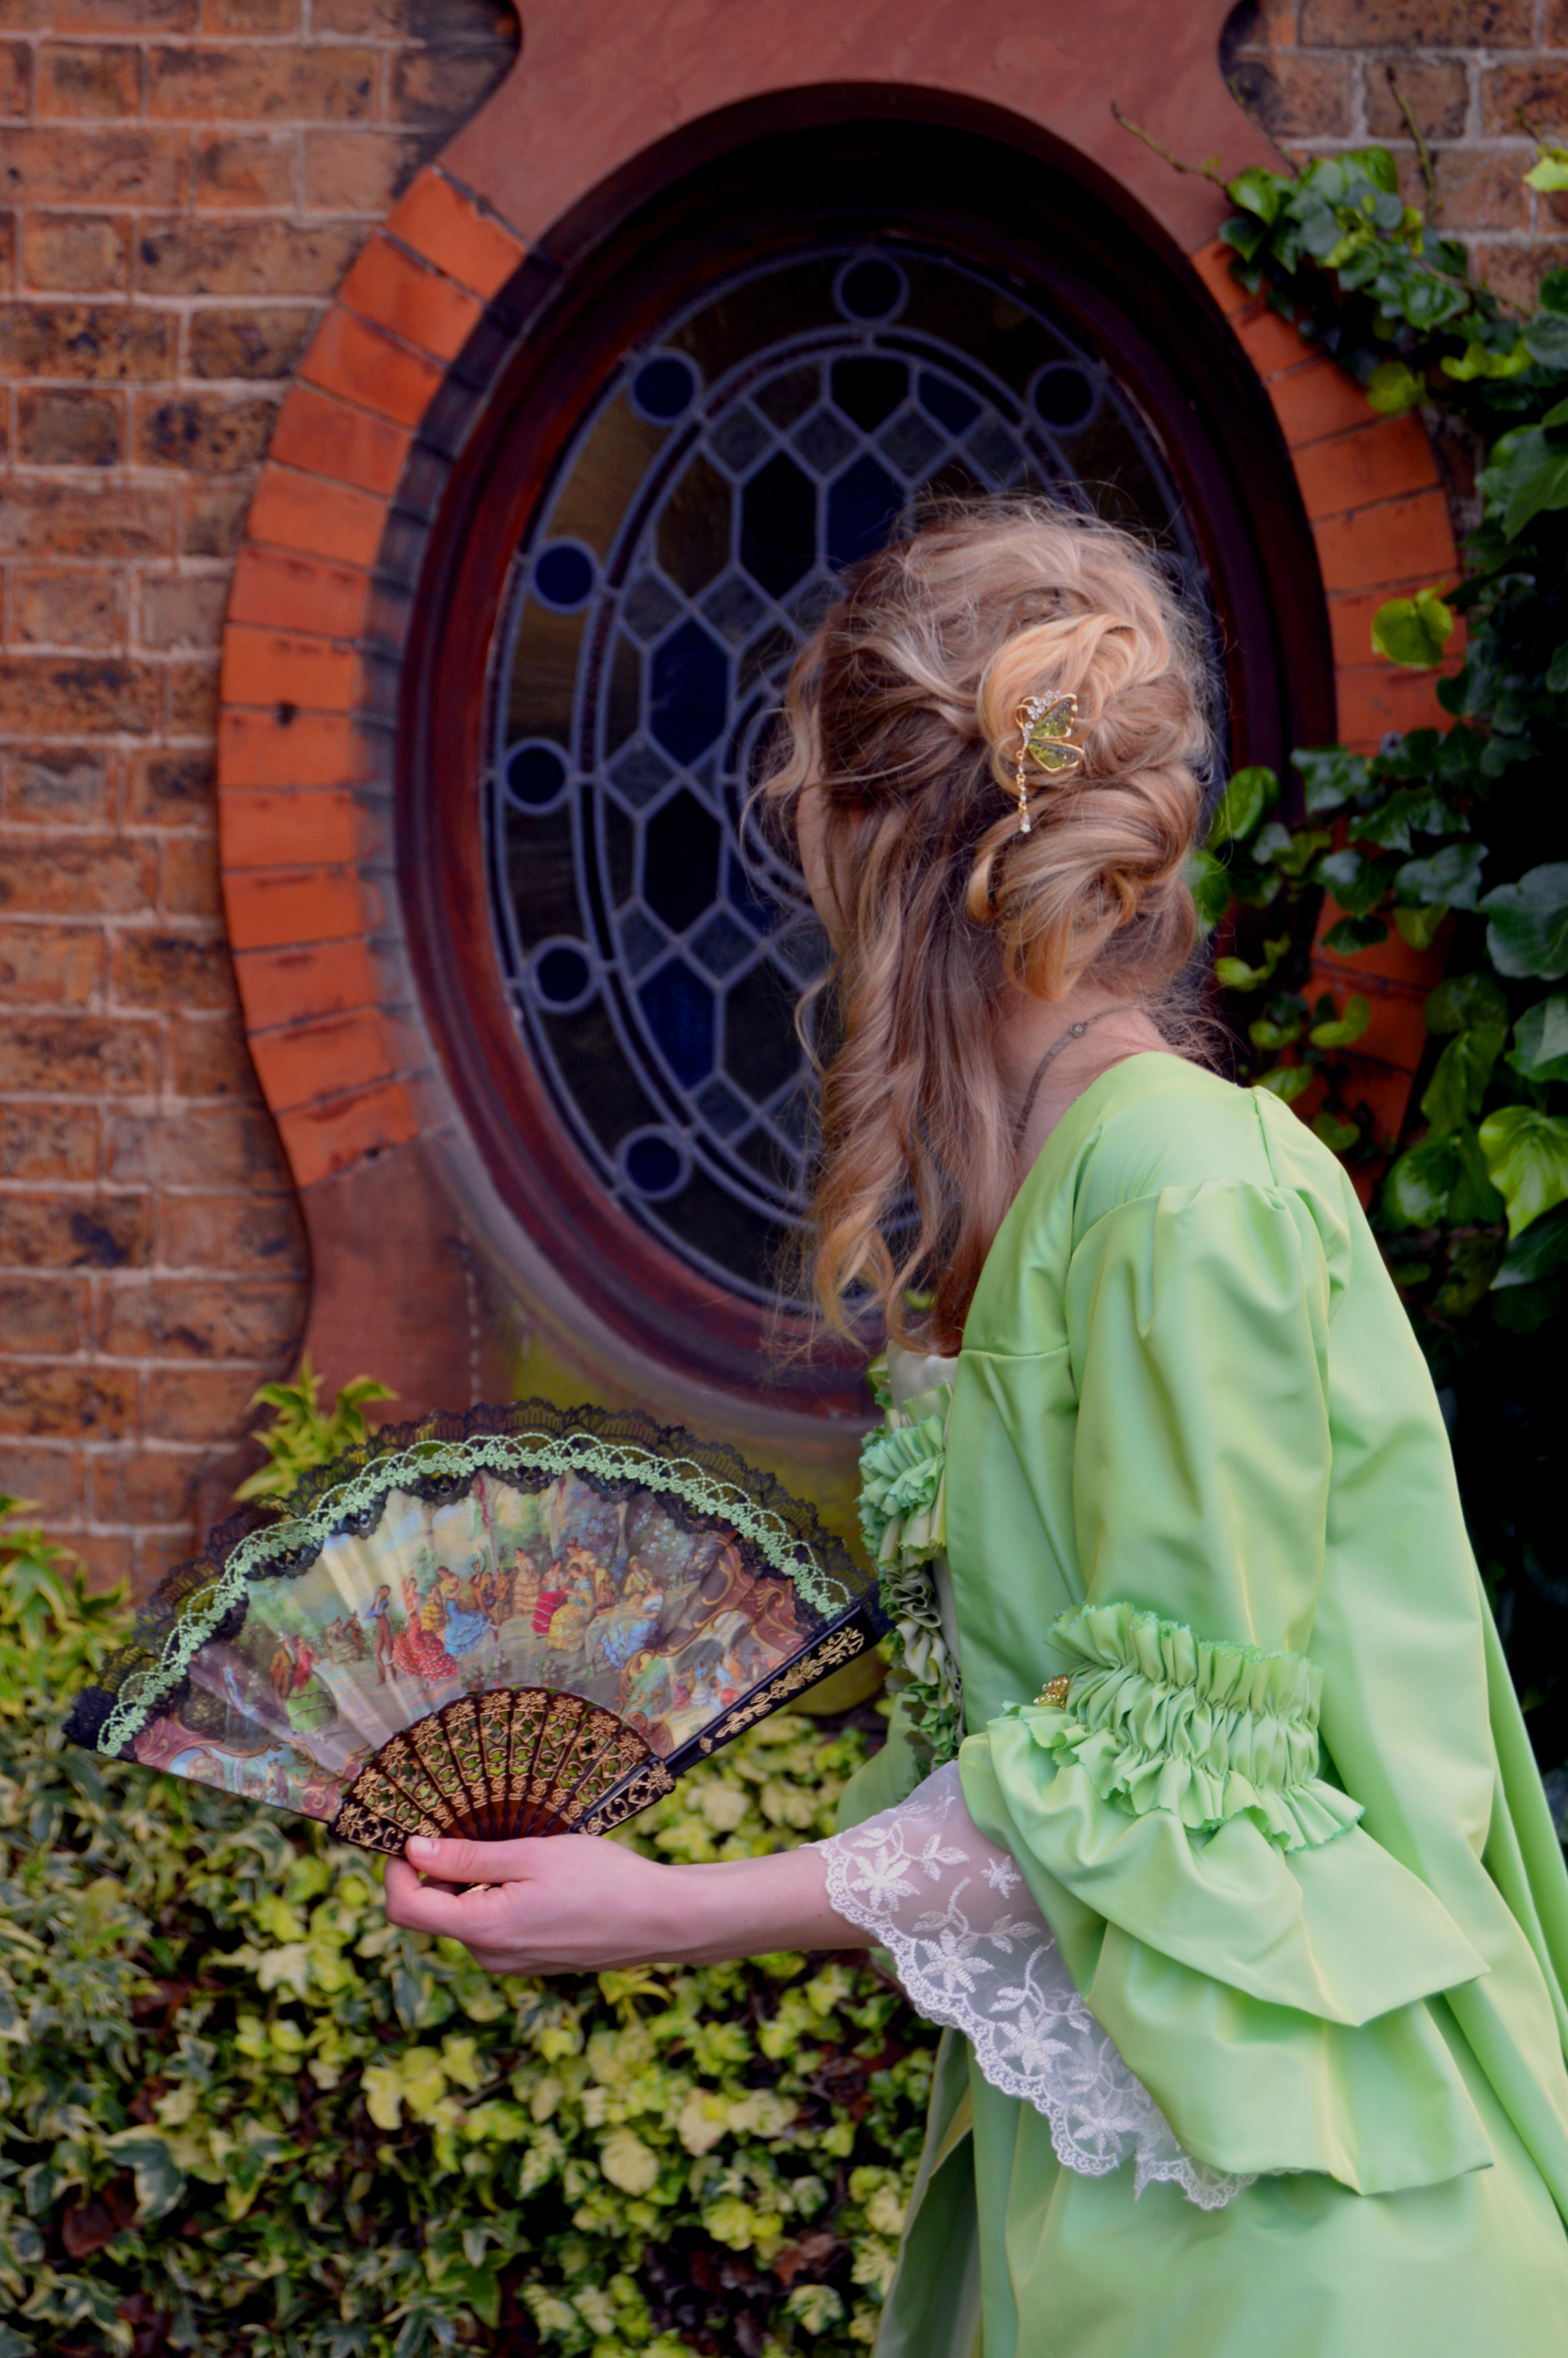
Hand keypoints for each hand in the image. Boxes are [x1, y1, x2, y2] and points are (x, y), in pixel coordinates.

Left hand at [382, 1833, 866, 1976]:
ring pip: (464, 1920)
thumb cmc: (603, 1879)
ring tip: (511, 1848)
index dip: (393, 1870)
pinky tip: (532, 1875)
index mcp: (483, 1929)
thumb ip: (467, 1856)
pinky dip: (494, 1899)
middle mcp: (490, 1956)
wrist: (660, 1920)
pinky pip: (492, 1929)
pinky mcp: (530, 1961)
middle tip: (463, 1826)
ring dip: (469, 1884)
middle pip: (432, 1914)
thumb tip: (412, 1849)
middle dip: (435, 1872)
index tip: (406, 1834)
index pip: (405, 1909)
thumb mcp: (532, 1854)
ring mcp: (511, 1963)